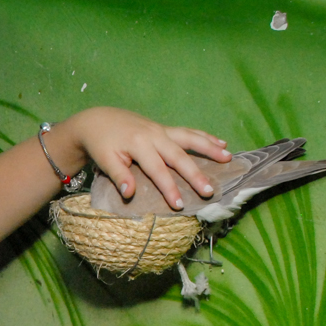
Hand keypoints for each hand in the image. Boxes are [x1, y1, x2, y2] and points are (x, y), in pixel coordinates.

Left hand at [71, 107, 230, 210]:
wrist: (98, 120)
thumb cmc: (101, 144)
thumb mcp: (104, 160)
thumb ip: (118, 175)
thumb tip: (129, 193)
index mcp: (139, 144)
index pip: (157, 170)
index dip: (169, 188)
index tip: (179, 205)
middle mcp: (154, 135)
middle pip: (179, 156)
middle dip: (195, 175)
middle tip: (209, 191)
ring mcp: (162, 130)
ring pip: (190, 139)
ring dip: (209, 148)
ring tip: (227, 158)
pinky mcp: (164, 129)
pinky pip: (188, 133)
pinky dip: (205, 137)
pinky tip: (221, 143)